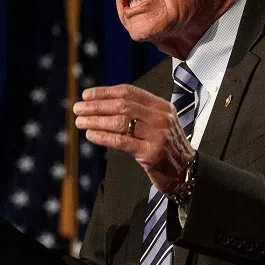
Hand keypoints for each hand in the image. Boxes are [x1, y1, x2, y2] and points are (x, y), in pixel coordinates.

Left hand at [74, 85, 194, 193]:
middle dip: (96, 106)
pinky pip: (122, 141)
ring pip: (120, 122)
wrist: (186, 172)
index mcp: (161, 106)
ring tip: (80, 122)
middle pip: (122, 106)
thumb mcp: (157, 124)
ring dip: (96, 121)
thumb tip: (101, 106)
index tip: (86, 95)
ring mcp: (158, 135)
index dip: (105, 92)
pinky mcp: (152, 153)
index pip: (129, 92)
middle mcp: (161, 118)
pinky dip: (103, 137)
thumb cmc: (166, 147)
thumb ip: (137, 113)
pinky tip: (90, 136)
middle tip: (78, 109)